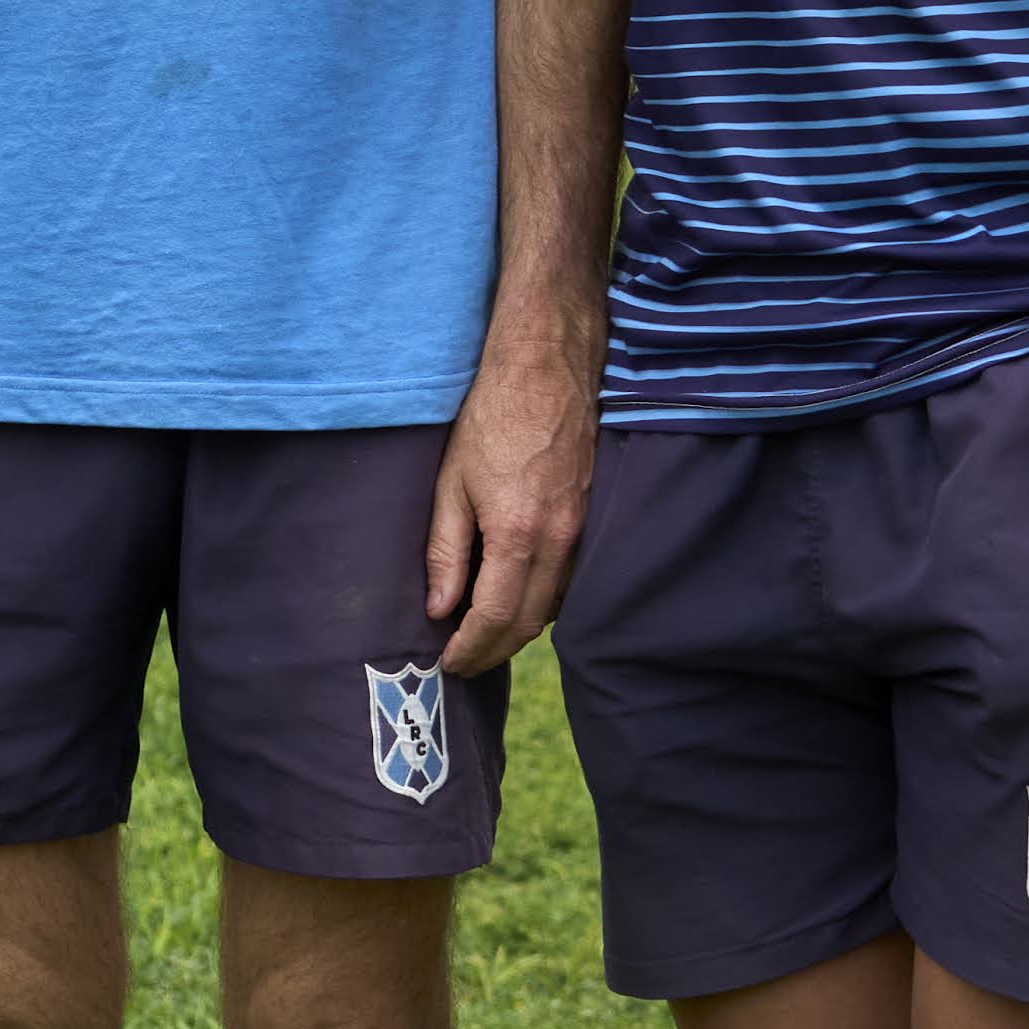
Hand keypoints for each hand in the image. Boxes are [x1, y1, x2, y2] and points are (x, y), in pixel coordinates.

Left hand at [424, 330, 595, 674]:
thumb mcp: (451, 481)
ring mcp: (581, 530)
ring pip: (554, 605)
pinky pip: (570, 578)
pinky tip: (516, 595)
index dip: (471, 648)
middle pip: (530, 622)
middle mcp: (559, 540)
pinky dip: (543, 600)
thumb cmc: (491, 415)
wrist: (546, 366)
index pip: (496, 617)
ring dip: (520, 629)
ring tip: (483, 635)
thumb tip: (438, 608)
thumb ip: (447, 550)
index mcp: (518, 533)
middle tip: (463, 661)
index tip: (449, 663)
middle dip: (495, 650)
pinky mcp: (590, 516)